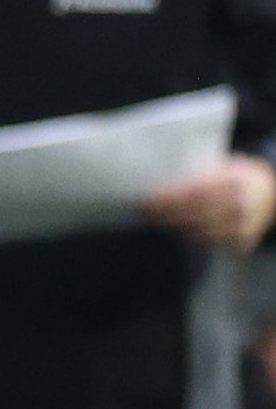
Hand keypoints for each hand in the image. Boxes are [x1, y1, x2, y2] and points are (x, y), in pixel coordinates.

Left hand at [142, 153, 275, 250]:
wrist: (273, 194)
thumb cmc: (239, 177)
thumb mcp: (226, 166)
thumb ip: (201, 174)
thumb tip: (162, 181)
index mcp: (236, 181)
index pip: (196, 192)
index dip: (170, 198)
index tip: (149, 199)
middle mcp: (241, 204)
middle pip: (194, 213)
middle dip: (166, 214)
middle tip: (146, 212)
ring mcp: (243, 225)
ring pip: (200, 230)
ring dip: (175, 227)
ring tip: (156, 221)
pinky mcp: (242, 241)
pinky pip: (210, 242)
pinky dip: (191, 236)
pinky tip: (177, 230)